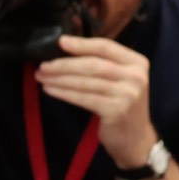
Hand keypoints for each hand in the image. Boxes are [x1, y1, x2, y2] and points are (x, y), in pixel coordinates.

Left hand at [36, 35, 157, 164]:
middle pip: (93, 64)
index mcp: (137, 62)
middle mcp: (135, 76)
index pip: (106, 47)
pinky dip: (64, 93)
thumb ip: (102, 63)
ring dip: (59, 79)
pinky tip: (49, 90)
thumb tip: (66, 48)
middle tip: (43, 65)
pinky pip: (83, 98)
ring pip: (86, 82)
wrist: (135, 138)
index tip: (60, 41)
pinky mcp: (116, 110)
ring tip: (41, 77)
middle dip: (64, 64)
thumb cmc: (121, 104)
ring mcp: (127, 94)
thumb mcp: (119, 80)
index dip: (81, 44)